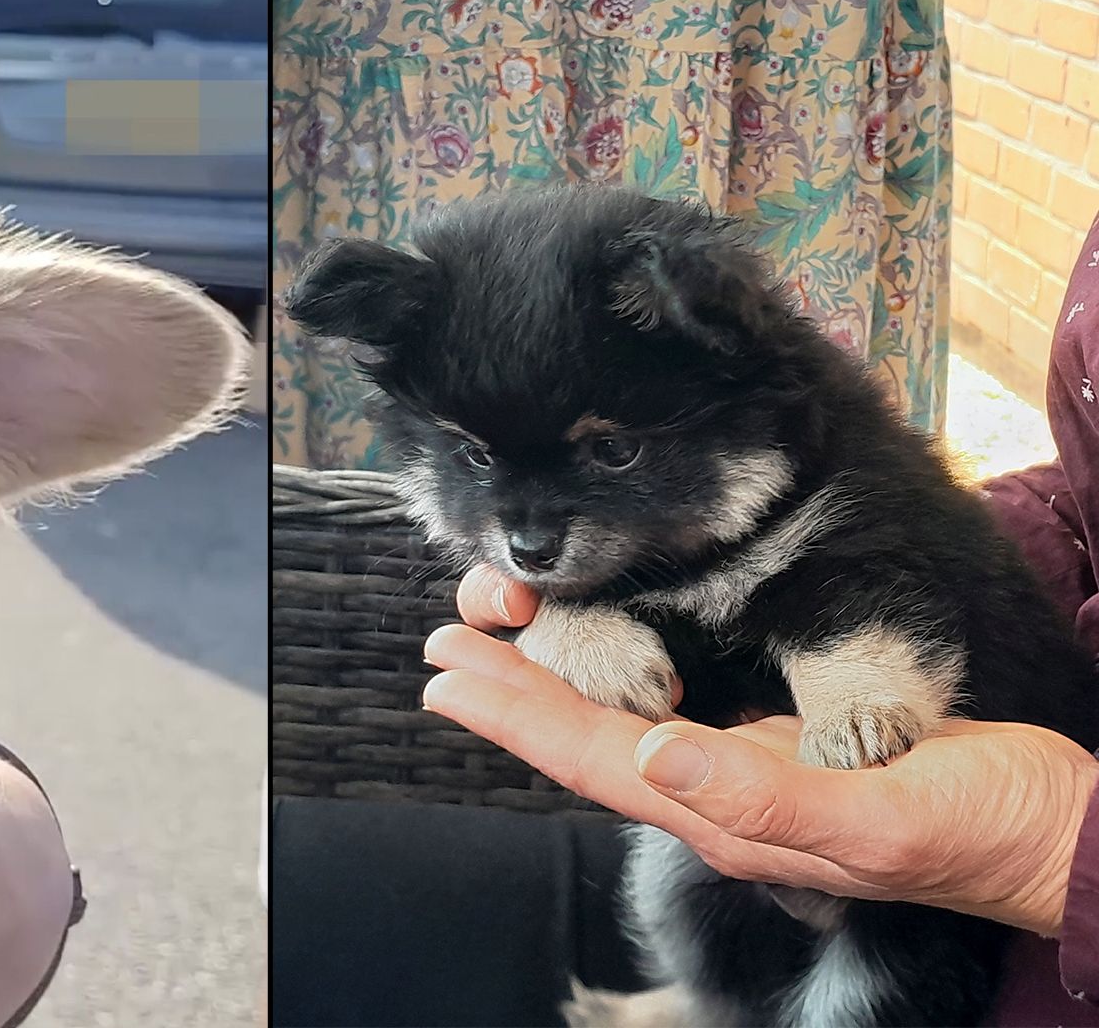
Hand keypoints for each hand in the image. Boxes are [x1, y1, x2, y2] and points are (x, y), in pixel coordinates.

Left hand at [424, 568, 1098, 936]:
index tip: (448, 678)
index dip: (517, 719)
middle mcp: (721, 798)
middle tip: (442, 645)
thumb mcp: (876, 814)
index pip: (594, 759)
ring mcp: (748, 776)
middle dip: (511, 694)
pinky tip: (607, 670)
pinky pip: (675, 715)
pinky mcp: (782, 750)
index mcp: (726, 816)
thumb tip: (653, 752)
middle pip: (590, 741)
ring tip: (495, 644)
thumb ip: (763, 795)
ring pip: (624, 726)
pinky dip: (624, 685)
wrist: (1053, 834)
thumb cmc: (978, 827)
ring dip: (553, 686)